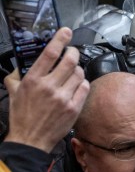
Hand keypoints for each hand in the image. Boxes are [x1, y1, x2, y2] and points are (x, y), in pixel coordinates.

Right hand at [4, 28, 88, 152]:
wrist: (31, 139)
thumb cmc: (21, 116)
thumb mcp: (13, 91)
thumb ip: (17, 75)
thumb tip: (22, 65)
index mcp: (33, 80)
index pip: (50, 53)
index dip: (60, 39)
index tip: (66, 32)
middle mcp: (50, 87)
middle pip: (70, 61)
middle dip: (74, 52)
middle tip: (72, 52)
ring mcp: (64, 98)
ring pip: (79, 73)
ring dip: (78, 69)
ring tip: (73, 71)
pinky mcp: (74, 108)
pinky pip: (85, 88)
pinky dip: (83, 83)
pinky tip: (77, 85)